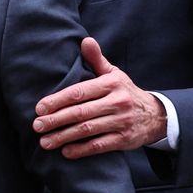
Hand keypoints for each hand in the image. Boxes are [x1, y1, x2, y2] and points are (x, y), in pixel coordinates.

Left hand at [32, 37, 166, 158]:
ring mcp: (121, 122)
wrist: (156, 115)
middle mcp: (117, 102)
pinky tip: (66, 152)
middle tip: (37, 126)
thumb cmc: (125, 92)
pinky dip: (81, 150)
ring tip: (45, 142)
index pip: (79, 92)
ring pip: (88, 130)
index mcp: (111, 84)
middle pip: (80, 112)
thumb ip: (97, 59)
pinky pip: (100, 146)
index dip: (57, 100)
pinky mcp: (124, 139)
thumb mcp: (114, 73)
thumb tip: (85, 40)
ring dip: (64, 137)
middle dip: (55, 120)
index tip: (39, 108)